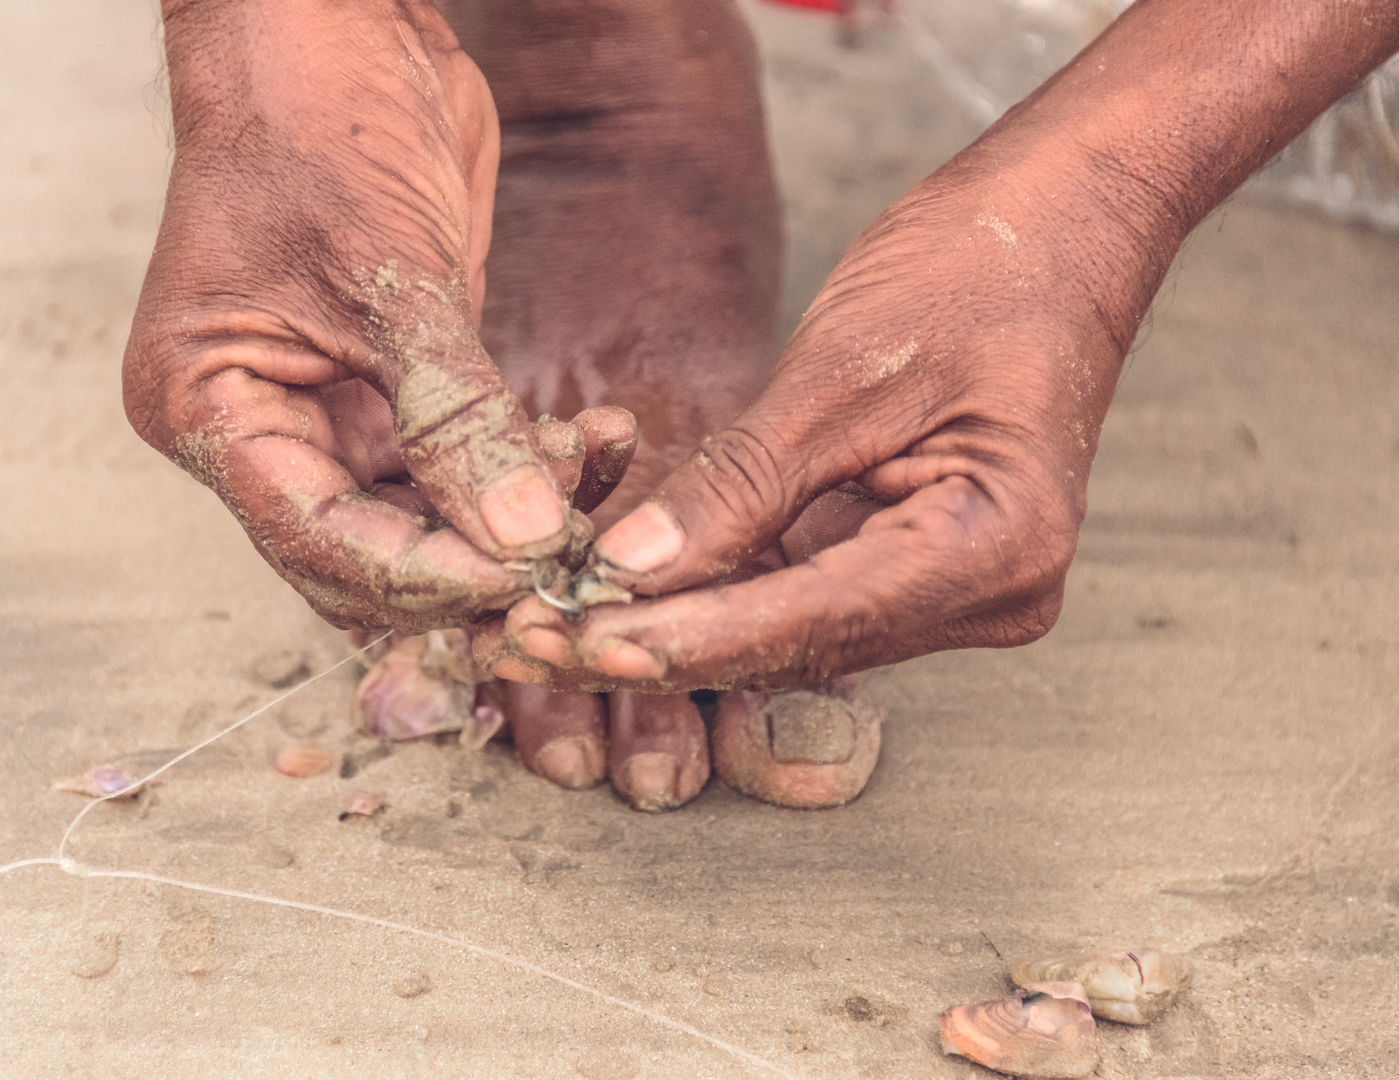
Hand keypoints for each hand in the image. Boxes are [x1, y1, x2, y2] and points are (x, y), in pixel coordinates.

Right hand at [123, 0, 629, 630]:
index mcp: (208, 408)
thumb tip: (521, 537)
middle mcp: (261, 427)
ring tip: (595, 470)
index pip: (319, 540)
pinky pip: (462, 468)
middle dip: (471, 565)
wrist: (338, 31)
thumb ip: (454, 416)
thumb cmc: (314, 123)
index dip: (425, 577)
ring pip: (425, 524)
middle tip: (569, 556)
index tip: (524, 579)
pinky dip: (528, 469)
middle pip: (367, 558)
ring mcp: (329, 412)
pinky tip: (593, 443)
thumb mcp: (386, 275)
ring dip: (514, 519)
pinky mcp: (396, 390)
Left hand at [482, 165, 1124, 687]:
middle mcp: (988, 595)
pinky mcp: (912, 565)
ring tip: (545, 627)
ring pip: (787, 632)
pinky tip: (618, 595)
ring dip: (672, 628)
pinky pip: (799, 595)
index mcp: (995, 548)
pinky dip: (712, 594)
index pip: (814, 620)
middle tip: (528, 644)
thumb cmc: (975, 271)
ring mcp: (954, 589)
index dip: (687, 638)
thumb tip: (627, 569)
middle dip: (659, 643)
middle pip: (794, 645)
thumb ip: (740, 483)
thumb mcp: (840, 371)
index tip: (575, 641)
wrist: (1059, 227)